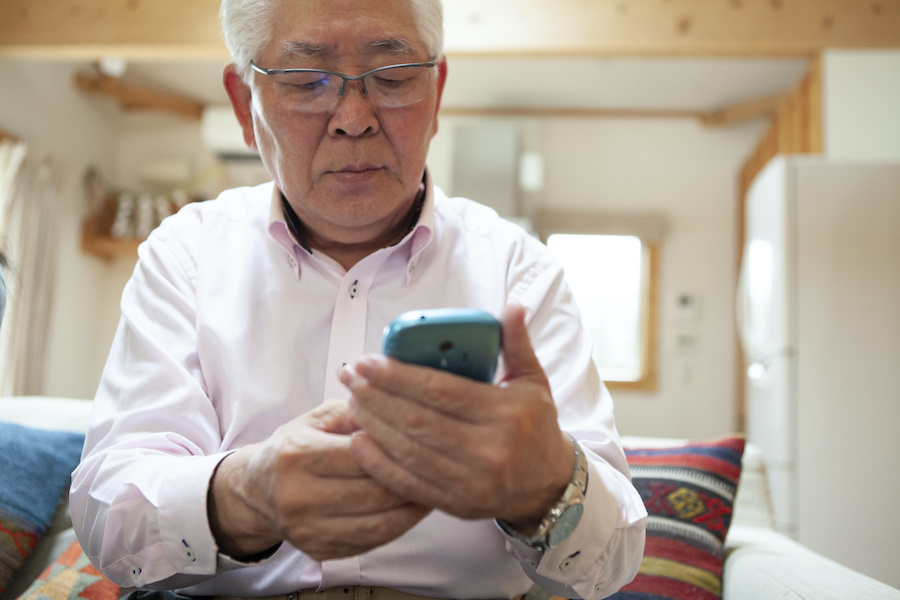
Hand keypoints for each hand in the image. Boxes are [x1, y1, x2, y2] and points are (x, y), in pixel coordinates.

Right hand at [208, 399, 430, 560]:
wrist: (257, 492)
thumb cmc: (294, 448)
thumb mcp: (317, 418)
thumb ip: (356, 411)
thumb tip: (397, 402)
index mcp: (298, 455)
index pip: (362, 454)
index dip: (398, 448)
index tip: (426, 441)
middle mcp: (298, 496)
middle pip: (373, 493)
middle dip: (412, 480)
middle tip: (440, 468)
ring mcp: (307, 529)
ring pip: (377, 524)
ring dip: (412, 509)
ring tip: (434, 489)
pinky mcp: (319, 551)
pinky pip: (370, 543)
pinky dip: (398, 527)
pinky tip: (412, 510)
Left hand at [340, 304, 573, 531]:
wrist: (548, 484)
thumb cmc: (535, 426)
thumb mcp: (533, 381)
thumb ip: (517, 344)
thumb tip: (512, 306)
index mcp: (505, 413)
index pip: (440, 390)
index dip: (398, 375)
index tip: (370, 360)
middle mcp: (488, 449)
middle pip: (417, 419)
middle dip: (376, 395)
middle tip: (351, 376)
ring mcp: (471, 481)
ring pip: (408, 449)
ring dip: (373, 423)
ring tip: (352, 400)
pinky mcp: (456, 503)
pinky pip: (408, 483)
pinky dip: (379, 463)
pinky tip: (359, 441)